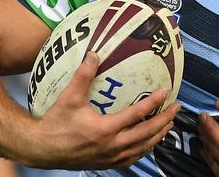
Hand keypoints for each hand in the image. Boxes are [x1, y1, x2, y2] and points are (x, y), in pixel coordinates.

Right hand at [27, 52, 179, 169]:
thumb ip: (83, 75)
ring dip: (158, 135)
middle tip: (176, 108)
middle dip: (165, 120)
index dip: (154, 102)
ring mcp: (110, 157)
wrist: (41, 149)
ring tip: (169, 124)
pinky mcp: (106, 164)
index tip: (165, 91)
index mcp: (105, 129)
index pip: (137, 114)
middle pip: (147, 133)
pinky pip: (132, 158)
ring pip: (142, 148)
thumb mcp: (69, 97)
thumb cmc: (55, 123)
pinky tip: (148, 142)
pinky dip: (144, 149)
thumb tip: (94, 54)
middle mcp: (112, 145)